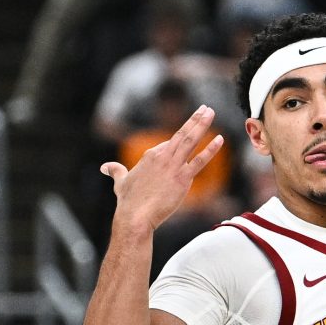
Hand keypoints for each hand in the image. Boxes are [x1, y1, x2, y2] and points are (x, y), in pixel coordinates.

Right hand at [101, 105, 224, 231]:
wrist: (135, 215)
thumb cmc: (128, 201)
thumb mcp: (120, 182)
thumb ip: (116, 171)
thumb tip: (105, 167)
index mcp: (150, 156)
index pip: (170, 144)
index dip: (181, 138)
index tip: (192, 129)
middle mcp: (162, 157)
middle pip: (182, 134)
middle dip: (195, 119)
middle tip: (206, 108)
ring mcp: (173, 166)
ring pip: (190, 141)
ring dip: (202, 125)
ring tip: (210, 112)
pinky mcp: (183, 178)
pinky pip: (200, 161)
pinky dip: (211, 149)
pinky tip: (220, 139)